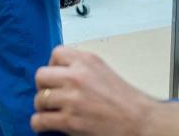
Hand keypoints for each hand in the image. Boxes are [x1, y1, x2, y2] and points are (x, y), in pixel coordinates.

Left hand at [31, 47, 156, 135]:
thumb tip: (60, 73)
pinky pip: (39, 120)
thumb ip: (82, 68)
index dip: (53, 66)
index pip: (56, 53)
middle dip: (43, 86)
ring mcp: (72, 99)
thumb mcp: (103, 71)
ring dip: (42, 107)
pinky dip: (40, 124)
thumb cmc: (126, 101)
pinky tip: (47, 124)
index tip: (56, 76)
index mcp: (87, 61)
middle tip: (50, 94)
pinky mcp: (69, 120)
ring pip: (39, 99)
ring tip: (51, 111)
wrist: (139, 121)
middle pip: (41, 75)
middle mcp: (77, 77)